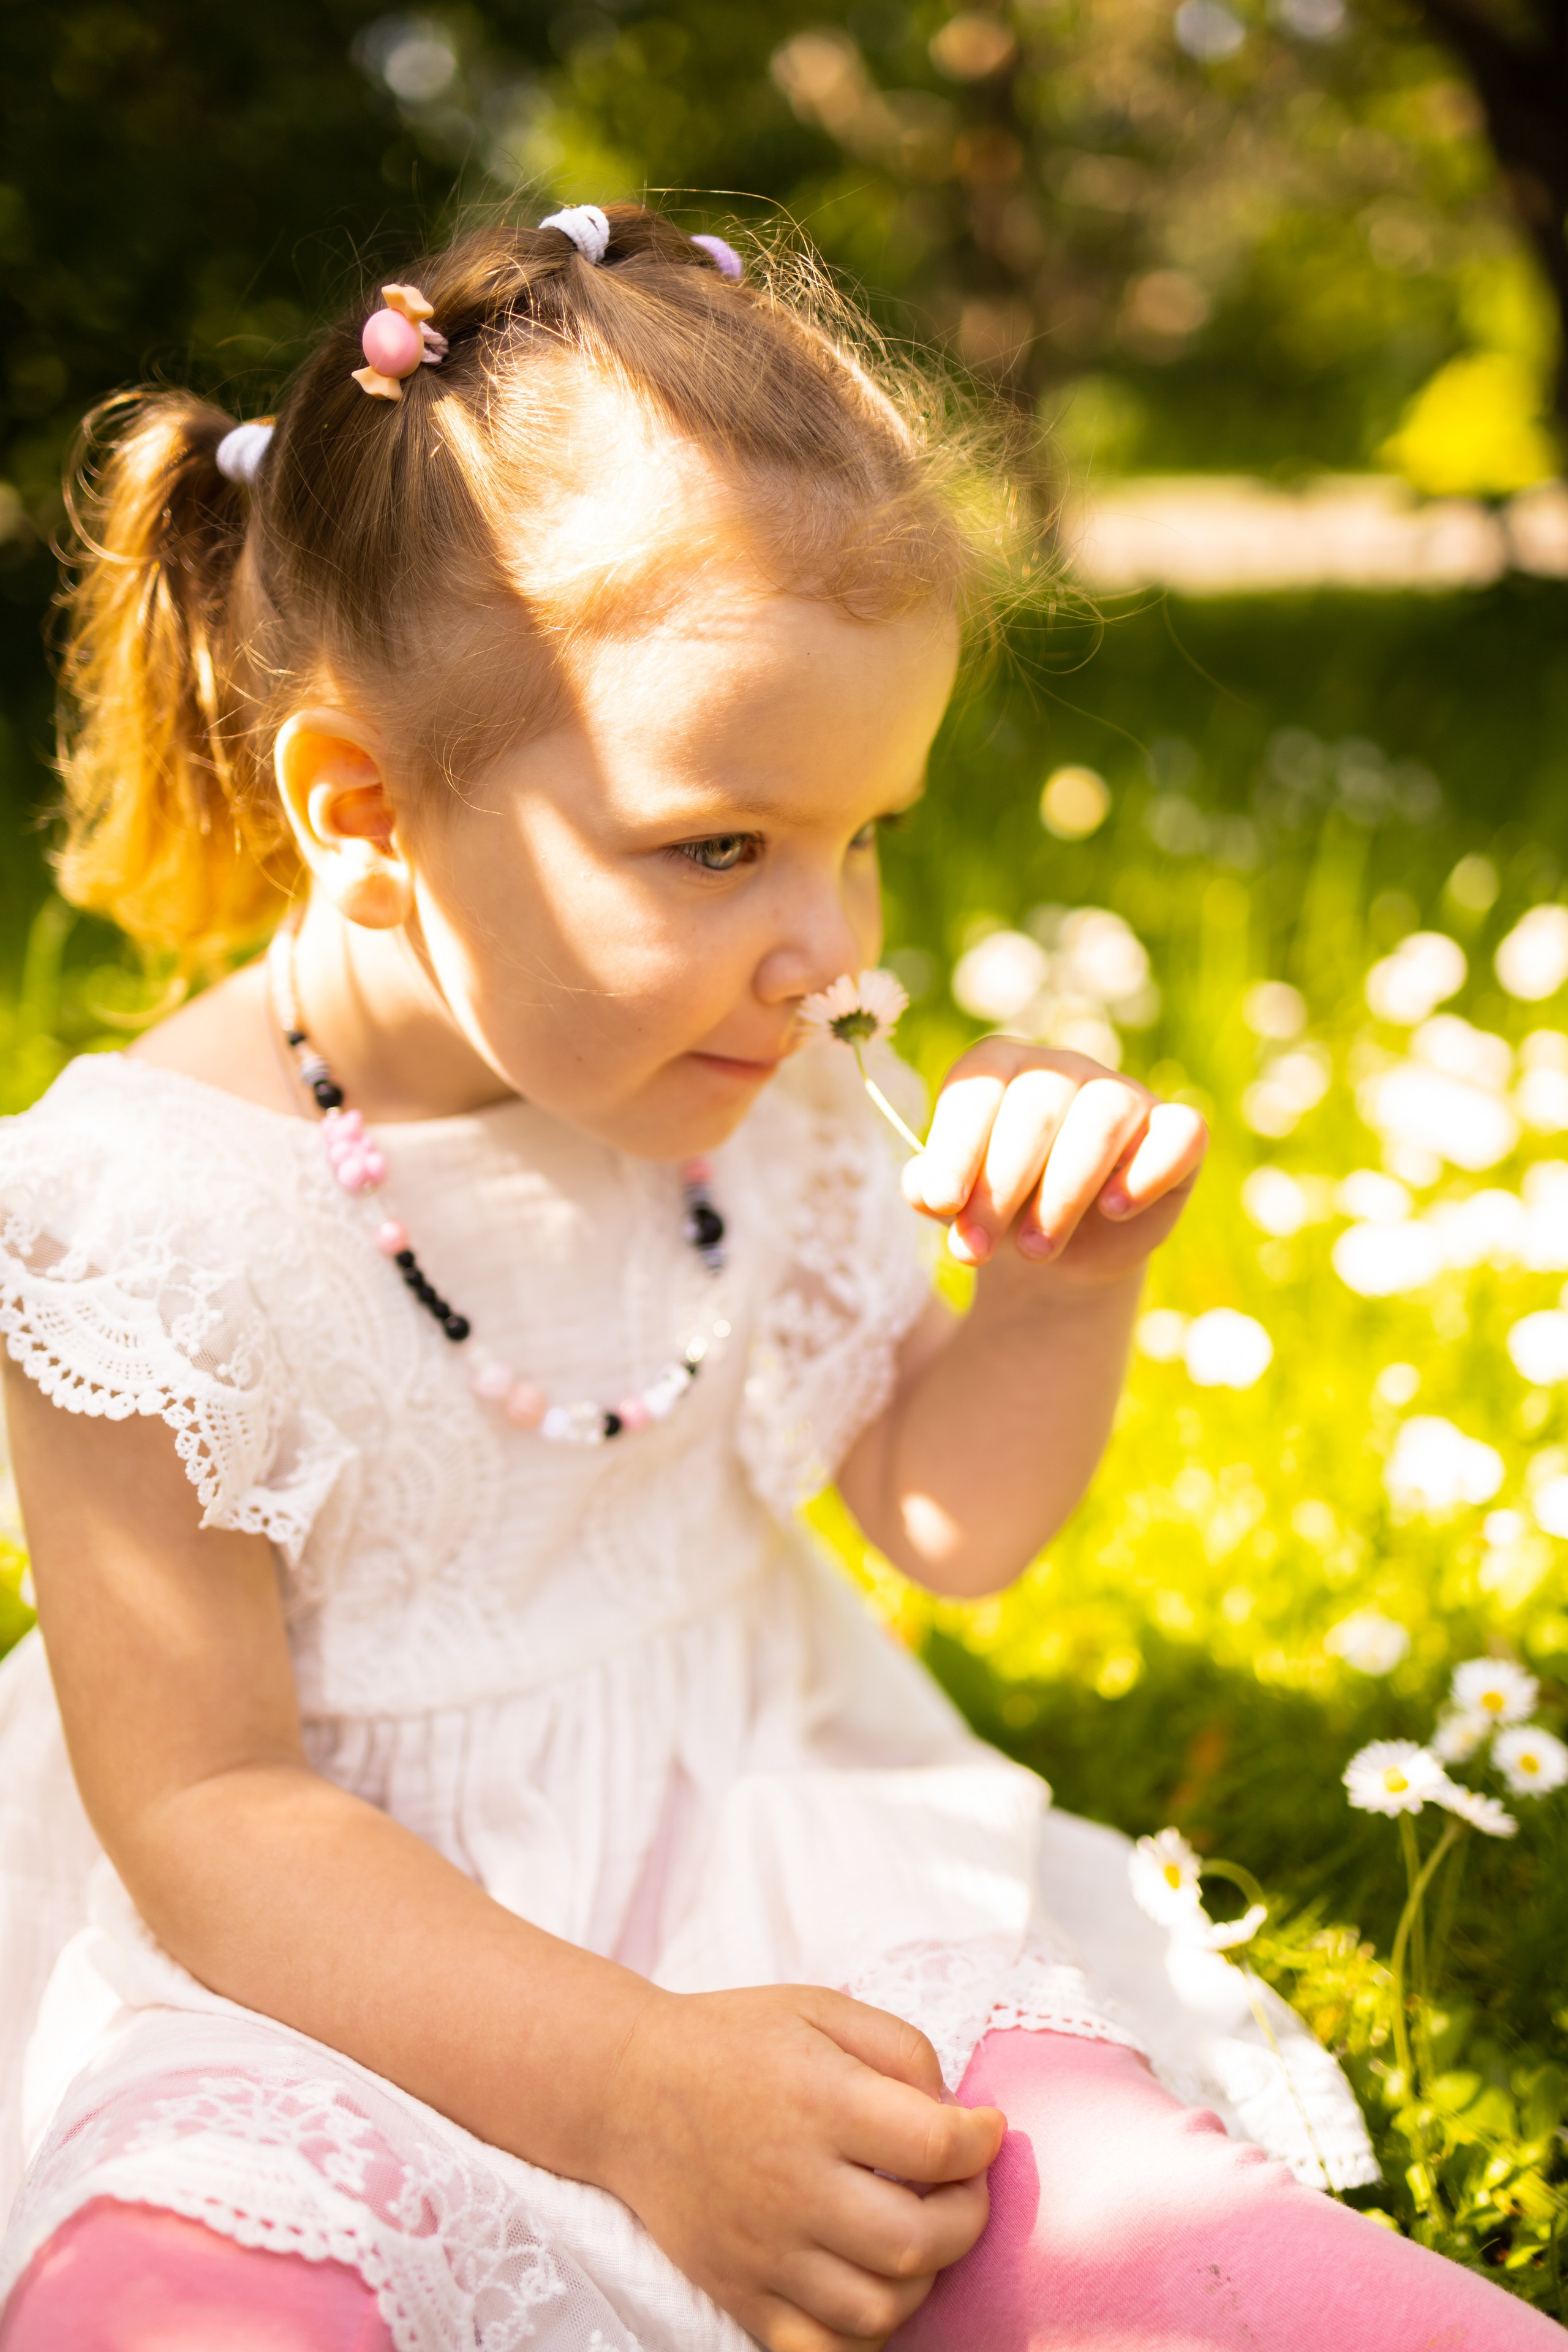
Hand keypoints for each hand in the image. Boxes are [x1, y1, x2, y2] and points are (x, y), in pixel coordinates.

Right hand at [599, 1985, 1003, 2350]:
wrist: (627, 2091)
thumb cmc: (735, 2042)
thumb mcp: (820, 2008)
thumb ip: (901, 2049)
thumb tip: (956, 2115)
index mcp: (816, 2100)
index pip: (934, 2145)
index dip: (981, 2142)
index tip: (985, 2130)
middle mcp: (791, 2182)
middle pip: (916, 2240)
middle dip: (968, 2218)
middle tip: (960, 2187)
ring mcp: (763, 2250)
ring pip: (878, 2309)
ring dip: (923, 2279)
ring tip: (917, 2233)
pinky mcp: (739, 2293)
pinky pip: (819, 2351)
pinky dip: (863, 2337)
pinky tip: (873, 2287)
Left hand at [902, 1038, 1206, 1286]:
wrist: (1058, 1251)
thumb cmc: (996, 1209)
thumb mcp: (955, 1204)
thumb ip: (929, 1189)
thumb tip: (928, 1190)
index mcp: (999, 1067)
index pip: (976, 1088)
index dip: (956, 1147)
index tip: (942, 1205)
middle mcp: (1062, 1068)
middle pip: (1036, 1107)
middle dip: (1001, 1186)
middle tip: (975, 1250)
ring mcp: (1124, 1093)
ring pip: (1104, 1118)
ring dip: (1064, 1190)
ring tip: (1035, 1250)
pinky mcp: (1176, 1132)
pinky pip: (1179, 1133)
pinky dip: (1147, 1171)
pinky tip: (1113, 1209)